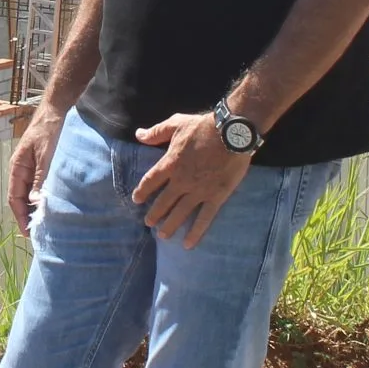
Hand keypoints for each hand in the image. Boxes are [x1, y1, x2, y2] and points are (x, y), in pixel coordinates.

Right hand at [7, 109, 63, 235]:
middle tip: (40, 233)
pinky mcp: (44, 165)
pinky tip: (54, 204)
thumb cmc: (50, 130)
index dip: (20, 216)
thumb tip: (35, 202)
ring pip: (32, 193)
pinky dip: (45, 197)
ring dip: (37, 207)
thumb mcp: (46, 155)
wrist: (58, 109)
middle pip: (21, 198)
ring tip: (47, 223)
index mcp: (18, 167)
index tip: (29, 232)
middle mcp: (23, 170)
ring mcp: (33, 168)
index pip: (14, 198)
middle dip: (28, 216)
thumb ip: (40, 178)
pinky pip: (41, 185)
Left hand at [131, 111, 250, 246]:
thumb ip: (157, 132)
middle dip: (155, 213)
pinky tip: (188, 244)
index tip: (137, 200)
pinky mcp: (216, 197)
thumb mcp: (177, 124)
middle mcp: (181, 181)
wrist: (231, 133)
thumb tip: (138, 135)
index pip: (151, 181)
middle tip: (148, 223)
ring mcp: (198, 191)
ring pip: (180, 213)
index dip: (142, 191)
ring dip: (170, 225)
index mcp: (170, 163)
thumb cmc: (203, 127)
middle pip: (164, 201)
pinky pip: (204, 219)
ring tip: (163, 235)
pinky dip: (195, 233)